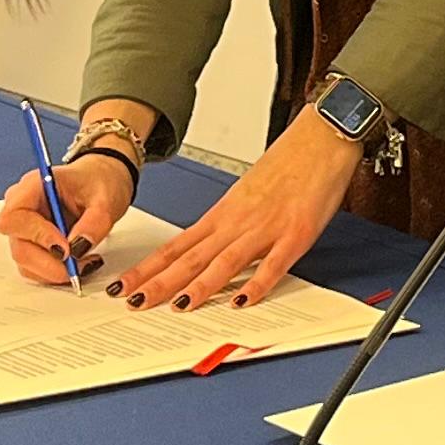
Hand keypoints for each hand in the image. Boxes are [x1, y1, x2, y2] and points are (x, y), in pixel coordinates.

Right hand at [0, 149, 133, 285]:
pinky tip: (78, 262)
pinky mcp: (32, 245)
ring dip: (55, 270)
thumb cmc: (97, 181)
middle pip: (19, 247)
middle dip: (50, 262)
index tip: (64, 247)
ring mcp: (24, 229)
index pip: (14, 217)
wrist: (101, 184)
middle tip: (79, 262)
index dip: (36, 236)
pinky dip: (56, 273)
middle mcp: (22, 208)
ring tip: (85, 261)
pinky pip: (35, 269)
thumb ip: (94, 223)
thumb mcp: (105, 199)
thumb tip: (78, 248)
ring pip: (26, 263)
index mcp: (32, 187)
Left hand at [110, 107, 360, 311]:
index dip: (148, 268)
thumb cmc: (288, 164)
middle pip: (192, 257)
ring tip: (178, 307)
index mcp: (224, 213)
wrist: (320, 137)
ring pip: (225, 261)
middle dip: (160, 282)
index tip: (124, 283)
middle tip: (133, 302)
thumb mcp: (247, 194)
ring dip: (200, 286)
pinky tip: (243, 301)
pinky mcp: (296, 233)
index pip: (177, 246)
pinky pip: (273, 263)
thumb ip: (229, 225)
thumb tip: (207, 250)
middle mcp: (238, 222)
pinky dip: (257, 283)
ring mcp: (266, 228)